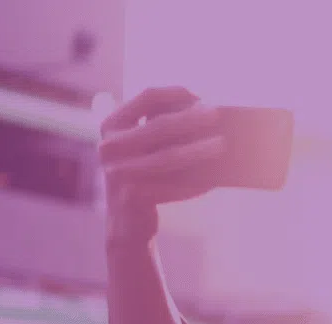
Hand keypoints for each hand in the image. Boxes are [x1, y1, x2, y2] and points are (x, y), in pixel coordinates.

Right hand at [98, 86, 225, 243]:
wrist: (126, 223)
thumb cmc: (144, 175)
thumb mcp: (143, 147)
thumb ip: (161, 126)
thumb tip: (205, 111)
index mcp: (112, 125)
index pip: (147, 97)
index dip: (176, 93)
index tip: (200, 95)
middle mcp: (109, 147)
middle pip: (159, 126)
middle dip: (191, 119)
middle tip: (216, 114)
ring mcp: (118, 173)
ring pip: (167, 158)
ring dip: (198, 150)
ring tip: (222, 145)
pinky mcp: (132, 197)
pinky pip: (172, 187)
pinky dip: (195, 182)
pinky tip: (214, 178)